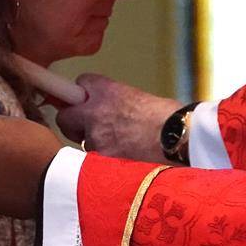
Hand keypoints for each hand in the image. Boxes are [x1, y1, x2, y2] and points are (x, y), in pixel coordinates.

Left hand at [55, 74, 179, 162]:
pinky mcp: (100, 159)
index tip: (87, 101)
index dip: (85, 95)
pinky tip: (123, 161)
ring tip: (120, 148)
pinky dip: (103, 162)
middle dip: (74, 122)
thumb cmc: (171, 119)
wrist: (180, 138)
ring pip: (81, 142)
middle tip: (90, 129)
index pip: (81, 83)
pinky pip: (93, 161)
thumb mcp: (142, 100)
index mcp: (107, 90)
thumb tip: (110, 113)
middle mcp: (95, 110)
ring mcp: (95, 137)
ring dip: (94, 144)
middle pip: (65, 115)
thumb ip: (118, 103)